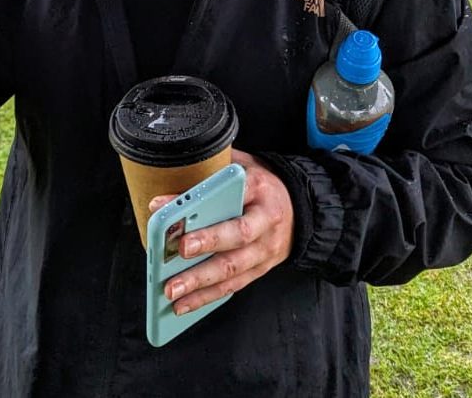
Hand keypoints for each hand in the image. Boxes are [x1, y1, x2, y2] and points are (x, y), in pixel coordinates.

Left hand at [147, 149, 293, 316]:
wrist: (299, 209)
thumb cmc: (259, 186)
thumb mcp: (242, 166)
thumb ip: (214, 170)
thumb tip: (172, 180)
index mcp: (258, 187)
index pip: (230, 192)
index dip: (202, 199)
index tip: (174, 208)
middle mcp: (266, 220)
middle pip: (238, 235)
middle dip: (207, 244)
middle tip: (179, 251)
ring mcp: (265, 250)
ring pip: (233, 268)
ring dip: (200, 282)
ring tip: (172, 291)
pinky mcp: (259, 270)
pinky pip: (233, 286)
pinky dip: (207, 298)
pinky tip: (183, 305)